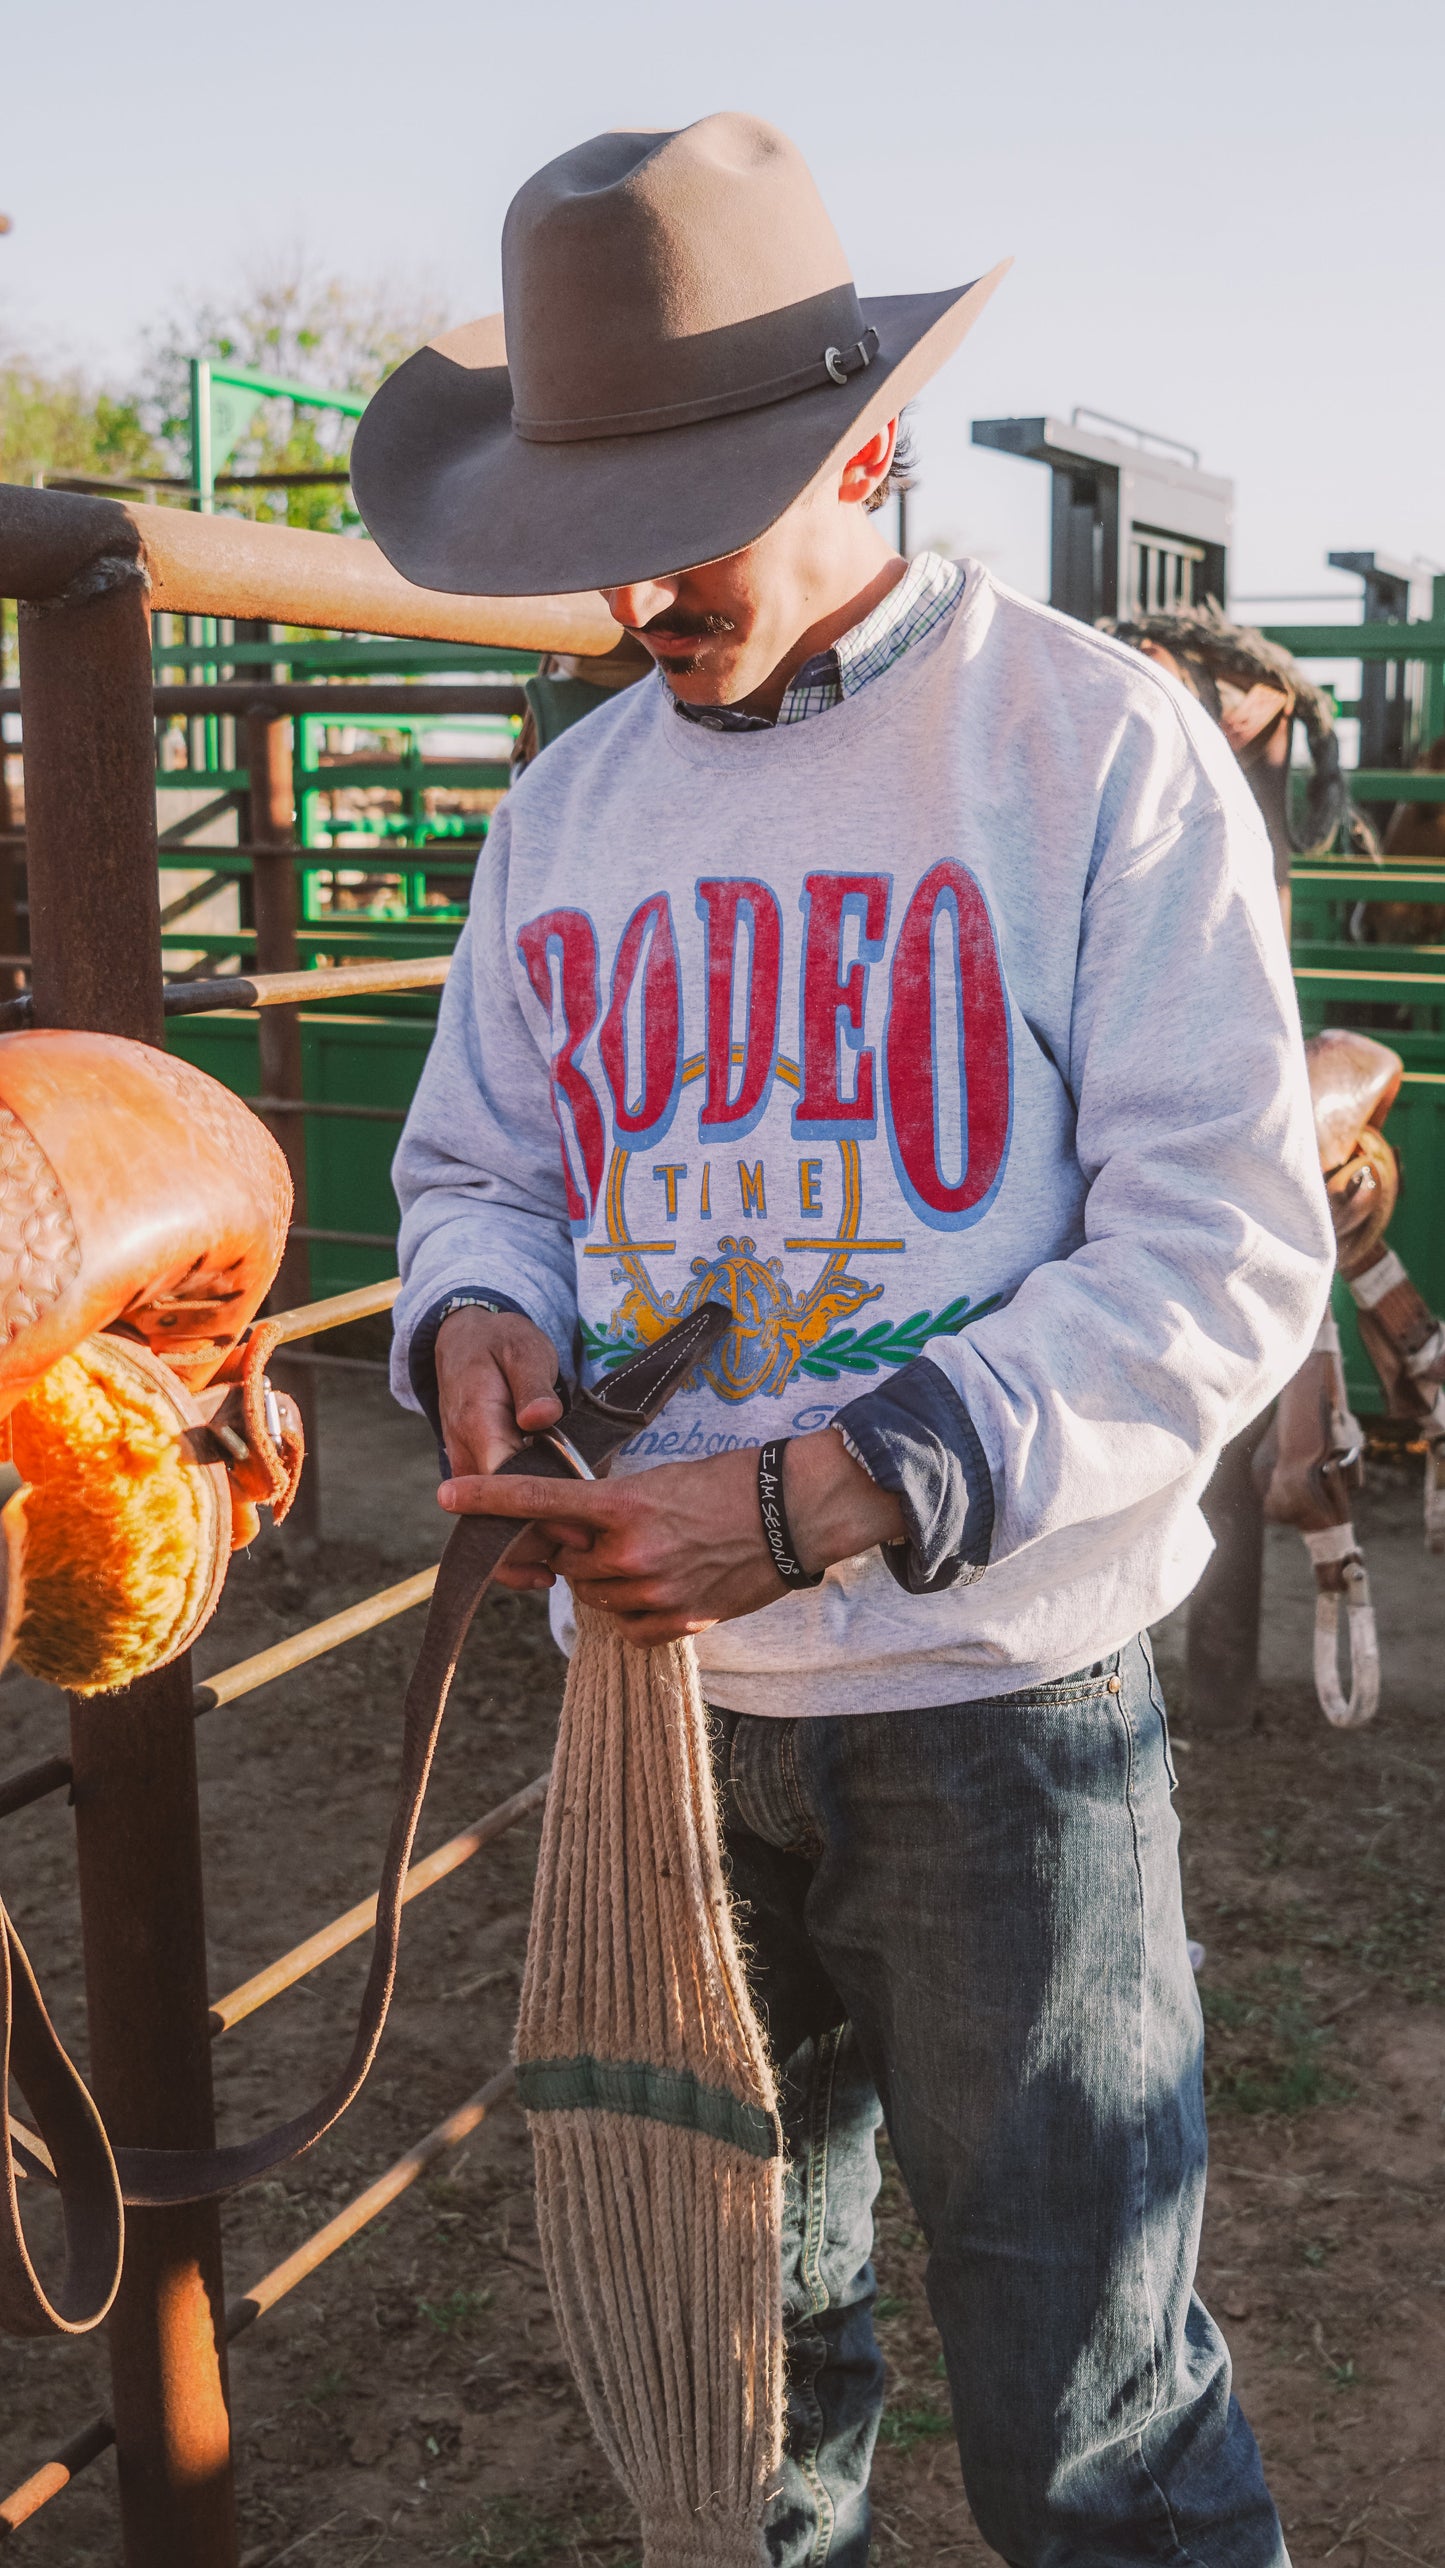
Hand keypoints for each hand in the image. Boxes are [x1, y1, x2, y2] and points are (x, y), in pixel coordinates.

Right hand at [434, 1306, 564, 1592]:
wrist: (462, 1341)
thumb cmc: (500, 1344)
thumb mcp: (522, 1350)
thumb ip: (532, 1385)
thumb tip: (541, 1417)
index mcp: (477, 1422)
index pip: (506, 1482)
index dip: (541, 1513)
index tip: (580, 1532)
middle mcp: (465, 1454)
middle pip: (495, 1517)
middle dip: (540, 1541)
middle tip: (589, 1553)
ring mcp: (466, 1470)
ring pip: (488, 1528)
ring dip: (528, 1551)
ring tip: (575, 1565)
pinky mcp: (476, 1479)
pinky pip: (489, 1523)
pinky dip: (513, 1550)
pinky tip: (544, 1570)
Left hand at [437, 1429, 905, 1644]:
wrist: (794, 1514)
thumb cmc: (731, 1484)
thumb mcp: (661, 1481)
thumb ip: (613, 1509)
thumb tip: (576, 1532)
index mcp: (623, 1506)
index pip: (540, 1503)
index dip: (489, 1498)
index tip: (447, 1494)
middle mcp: (630, 1553)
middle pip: (567, 1563)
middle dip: (578, 1551)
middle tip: (612, 1534)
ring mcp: (654, 1592)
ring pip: (594, 1598)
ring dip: (606, 1581)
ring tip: (651, 1556)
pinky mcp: (679, 1621)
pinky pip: (628, 1627)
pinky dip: (633, 1611)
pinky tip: (663, 1585)